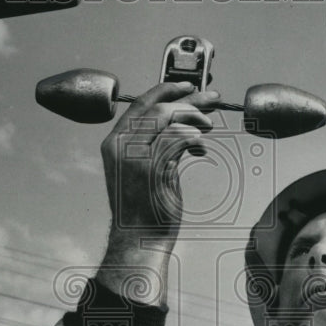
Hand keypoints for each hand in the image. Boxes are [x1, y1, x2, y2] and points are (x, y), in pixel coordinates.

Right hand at [100, 81, 220, 243]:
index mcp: (114, 143)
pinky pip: (177, 138)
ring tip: (208, 127)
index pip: (139, 104)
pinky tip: (200, 149)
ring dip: (194, 118)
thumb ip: (154, 142)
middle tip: (211, 98)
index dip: (165, 90)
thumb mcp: (142, 167)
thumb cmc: (145, 206)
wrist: (139, 239)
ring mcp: (133, 156)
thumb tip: (182, 119)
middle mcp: (119, 146)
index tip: (187, 86)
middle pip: (155, 106)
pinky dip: (194, 138)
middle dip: (187, 99)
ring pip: (166, 118)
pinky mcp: (150, 168)